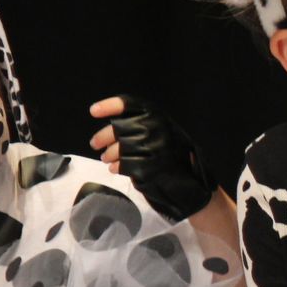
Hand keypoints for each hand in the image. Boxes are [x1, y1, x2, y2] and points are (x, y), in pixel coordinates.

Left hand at [89, 94, 217, 221]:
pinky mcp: (150, 167)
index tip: (93, 111)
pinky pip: (124, 165)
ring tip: (106, 158)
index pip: (130, 105)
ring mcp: (154, 149)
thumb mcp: (163, 134)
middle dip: (103, 136)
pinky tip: (116, 168)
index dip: (110, 106)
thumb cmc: (174, 156)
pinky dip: (117, 167)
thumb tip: (111, 127)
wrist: (193, 182)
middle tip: (94, 143)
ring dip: (109, 154)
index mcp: (160, 118)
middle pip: (119, 128)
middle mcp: (157, 129)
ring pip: (119, 148)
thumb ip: (142, 126)